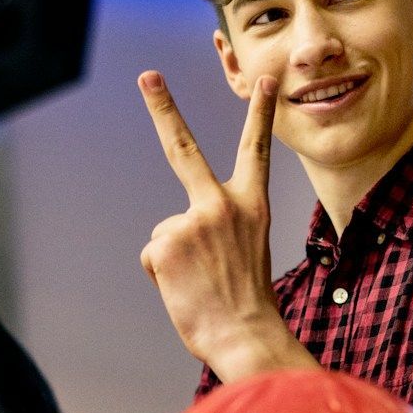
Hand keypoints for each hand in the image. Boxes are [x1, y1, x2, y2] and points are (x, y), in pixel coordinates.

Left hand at [138, 71, 304, 381]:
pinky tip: (184, 289)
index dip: (260, 113)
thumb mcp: (244, 254)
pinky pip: (153, 255)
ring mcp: (191, 221)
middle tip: (147, 75)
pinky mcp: (164, 243)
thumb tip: (175, 236)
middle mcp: (222, 205)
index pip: (256, 151)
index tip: (264, 79)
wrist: (246, 337)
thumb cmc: (247, 305)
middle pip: (184, 148)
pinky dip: (163, 276)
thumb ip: (215, 229)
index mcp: (252, 207)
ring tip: (199, 284)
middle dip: (164, 106)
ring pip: (166, 233)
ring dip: (174, 260)